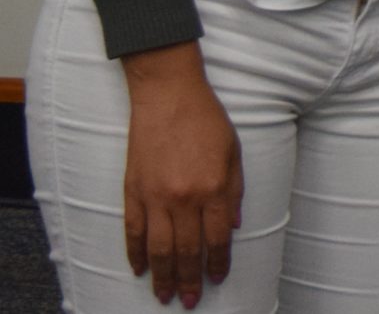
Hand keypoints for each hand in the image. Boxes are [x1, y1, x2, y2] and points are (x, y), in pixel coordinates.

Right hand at [121, 43, 240, 307]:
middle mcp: (183, 198)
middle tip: (190, 301)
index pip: (216, 239)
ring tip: (166, 296)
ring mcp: (154, 196)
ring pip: (157, 248)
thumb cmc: (206, 119)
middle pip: (185, 251)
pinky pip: (133, 231)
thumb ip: (235, 192)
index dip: (217, 263)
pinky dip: (135, 253)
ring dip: (162, 276)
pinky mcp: (133, 191)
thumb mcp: (234, 152)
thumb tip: (232, 227)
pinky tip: (139, 269)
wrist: (168, 95)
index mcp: (213, 188)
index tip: (217, 279)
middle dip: (189, 279)